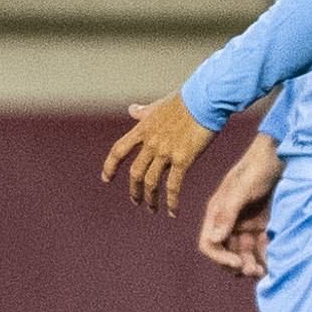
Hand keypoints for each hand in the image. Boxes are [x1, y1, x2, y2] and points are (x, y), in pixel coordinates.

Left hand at [104, 92, 218, 213]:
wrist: (205, 99)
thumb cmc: (186, 99)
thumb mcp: (159, 105)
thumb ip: (144, 111)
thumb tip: (132, 109)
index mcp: (143, 129)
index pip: (118, 151)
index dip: (110, 166)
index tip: (106, 179)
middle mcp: (151, 143)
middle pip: (135, 173)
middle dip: (134, 190)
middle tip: (136, 201)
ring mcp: (165, 152)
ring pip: (151, 182)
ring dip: (150, 198)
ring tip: (152, 209)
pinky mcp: (183, 158)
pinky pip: (173, 185)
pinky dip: (171, 201)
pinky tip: (173, 212)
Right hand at [194, 132, 282, 276]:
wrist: (281, 154)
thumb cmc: (258, 167)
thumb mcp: (242, 189)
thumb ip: (227, 213)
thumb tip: (214, 239)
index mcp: (217, 213)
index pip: (209, 244)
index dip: (220, 258)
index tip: (237, 264)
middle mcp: (229, 221)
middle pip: (227, 253)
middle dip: (238, 265)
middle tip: (255, 272)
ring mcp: (247, 224)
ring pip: (245, 253)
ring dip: (251, 265)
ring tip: (264, 272)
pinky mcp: (264, 224)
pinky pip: (261, 247)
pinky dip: (265, 256)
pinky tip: (275, 261)